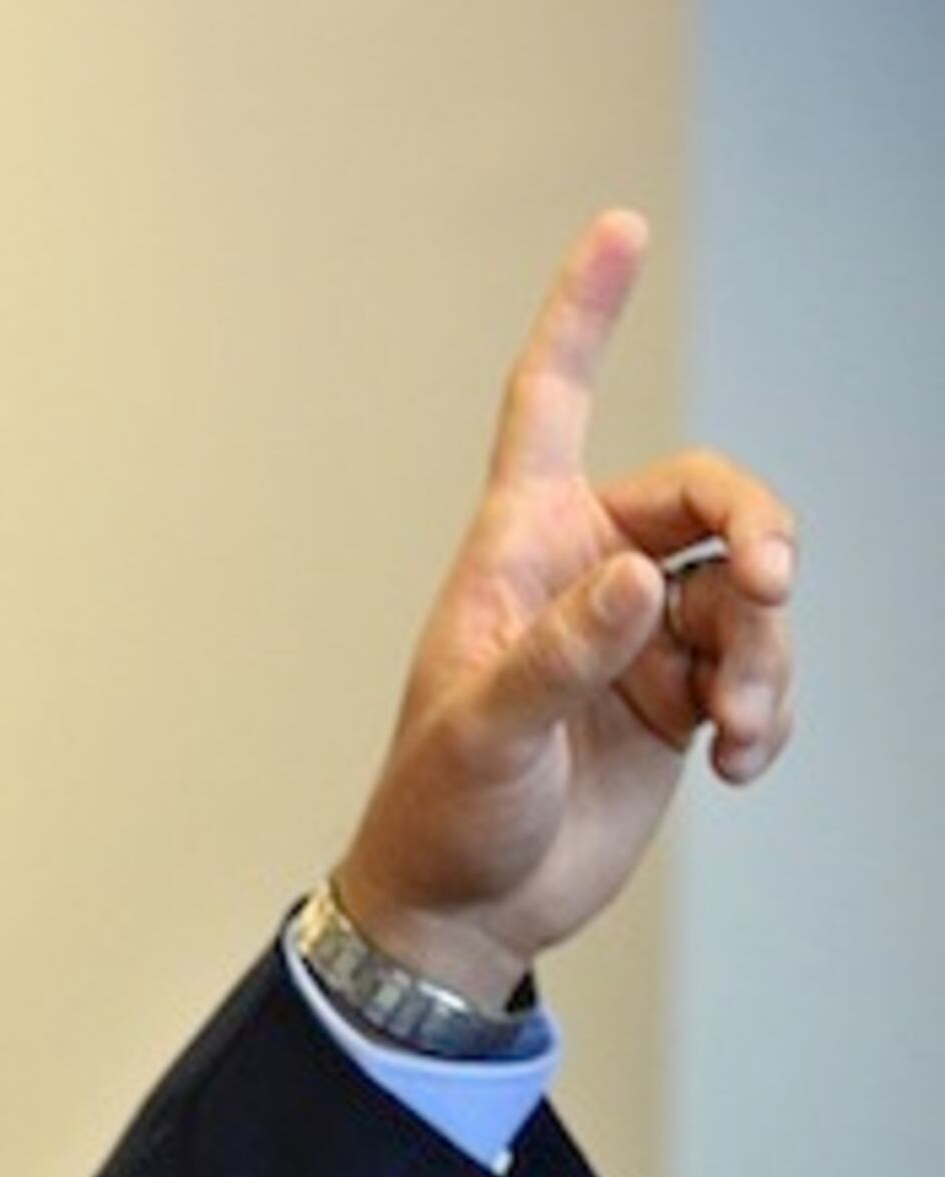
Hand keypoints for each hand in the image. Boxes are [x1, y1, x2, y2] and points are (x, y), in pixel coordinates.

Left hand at [333, 208, 799, 1006]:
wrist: (464, 909)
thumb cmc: (441, 813)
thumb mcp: (486, 736)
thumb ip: (563, 655)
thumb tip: (639, 578)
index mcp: (517, 547)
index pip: (547, 404)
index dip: (582, 315)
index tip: (619, 227)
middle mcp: (584, 570)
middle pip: (708, 495)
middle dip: (758, 532)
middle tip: (773, 589)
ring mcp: (636, 632)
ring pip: (747, 590)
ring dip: (767, 653)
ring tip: (738, 728)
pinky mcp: (675, 693)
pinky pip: (759, 665)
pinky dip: (770, 709)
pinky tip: (745, 763)